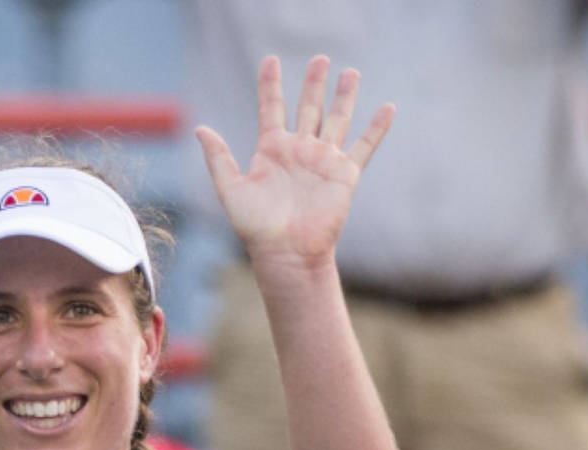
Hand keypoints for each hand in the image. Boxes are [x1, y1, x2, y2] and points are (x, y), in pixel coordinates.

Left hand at [195, 55, 393, 271]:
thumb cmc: (255, 227)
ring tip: (351, 72)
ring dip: (345, 96)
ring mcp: (323, 160)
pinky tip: (388, 107)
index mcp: (272, 149)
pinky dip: (376, 128)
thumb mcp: (231, 189)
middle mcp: (299, 150)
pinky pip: (364, 146)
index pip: (272, 107)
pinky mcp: (344, 174)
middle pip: (309, 107)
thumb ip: (218, 157)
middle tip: (321, 58)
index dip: (271, 84)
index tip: (271, 60)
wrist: (286, 252)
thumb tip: (200, 128)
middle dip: (314, 82)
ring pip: (337, 119)